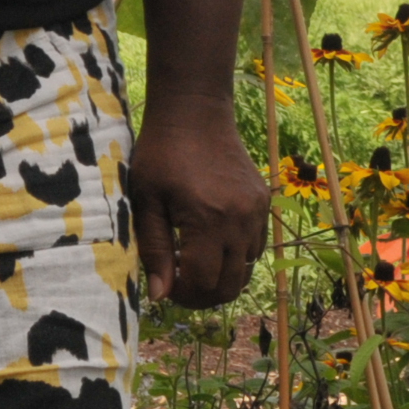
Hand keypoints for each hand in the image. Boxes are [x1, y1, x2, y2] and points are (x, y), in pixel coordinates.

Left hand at [129, 108, 269, 307]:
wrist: (196, 112)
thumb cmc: (161, 154)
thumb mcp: (146, 202)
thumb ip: (155, 251)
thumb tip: (161, 296)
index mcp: (208, 220)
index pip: (202, 283)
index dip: (182, 296)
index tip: (165, 288)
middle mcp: (240, 220)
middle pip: (230, 284)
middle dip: (203, 296)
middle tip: (180, 287)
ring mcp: (256, 211)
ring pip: (247, 269)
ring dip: (222, 278)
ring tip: (195, 266)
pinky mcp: (263, 201)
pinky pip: (256, 246)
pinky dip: (237, 257)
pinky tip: (213, 245)